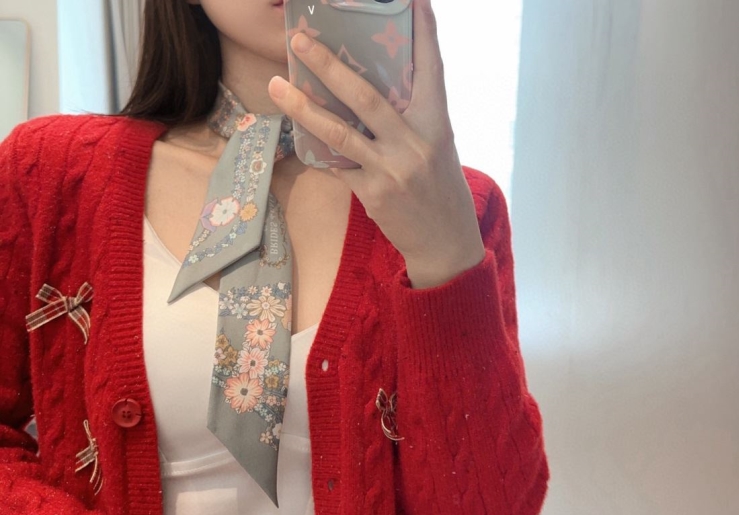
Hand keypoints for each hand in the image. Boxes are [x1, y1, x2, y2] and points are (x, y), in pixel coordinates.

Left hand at [268, 0, 485, 287]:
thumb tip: (375, 93)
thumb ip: (412, 120)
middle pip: (366, 96)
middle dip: (329, 65)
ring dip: (303, 107)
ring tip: (276, 85)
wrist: (446, 244)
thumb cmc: (442, 191)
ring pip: (339, 132)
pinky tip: (297, 132)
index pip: (431, 69)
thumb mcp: (438, 148)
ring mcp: (391, 170)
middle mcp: (414, 143)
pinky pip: (337, 165)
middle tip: (300, 39)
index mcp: (436, 125)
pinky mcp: (372, 194)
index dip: (423, 31)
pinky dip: (317, 149)